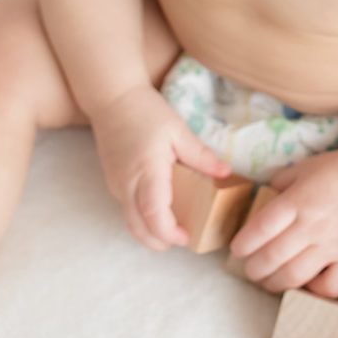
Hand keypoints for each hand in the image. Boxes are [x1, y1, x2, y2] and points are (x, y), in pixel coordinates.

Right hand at [89, 84, 231, 251]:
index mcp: (146, 171)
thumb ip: (200, 155)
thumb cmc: (145, 111)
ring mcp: (115, 184)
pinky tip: (158, 210)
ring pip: (130, 222)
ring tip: (174, 228)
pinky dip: (141, 218)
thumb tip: (226, 172)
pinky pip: (126, 209)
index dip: (170, 233)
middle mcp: (126, 184)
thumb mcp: (178, 130)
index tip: (188, 237)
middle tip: (184, 239)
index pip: (154, 215)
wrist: (112, 96)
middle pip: (138, 228)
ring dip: (149, 232)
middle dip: (159, 242)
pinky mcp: (112, 181)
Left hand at [228, 147, 337, 297]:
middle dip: (253, 268)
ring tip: (267, 280)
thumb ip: (278, 184)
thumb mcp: (302, 168)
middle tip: (248, 268)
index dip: (244, 243)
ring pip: (295, 276)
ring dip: (274, 283)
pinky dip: (313, 290)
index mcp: (298, 200)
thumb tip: (260, 201)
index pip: (262, 228)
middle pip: (273, 257)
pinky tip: (305, 282)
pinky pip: (329, 287)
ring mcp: (332, 246)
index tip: (236, 249)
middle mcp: (313, 226)